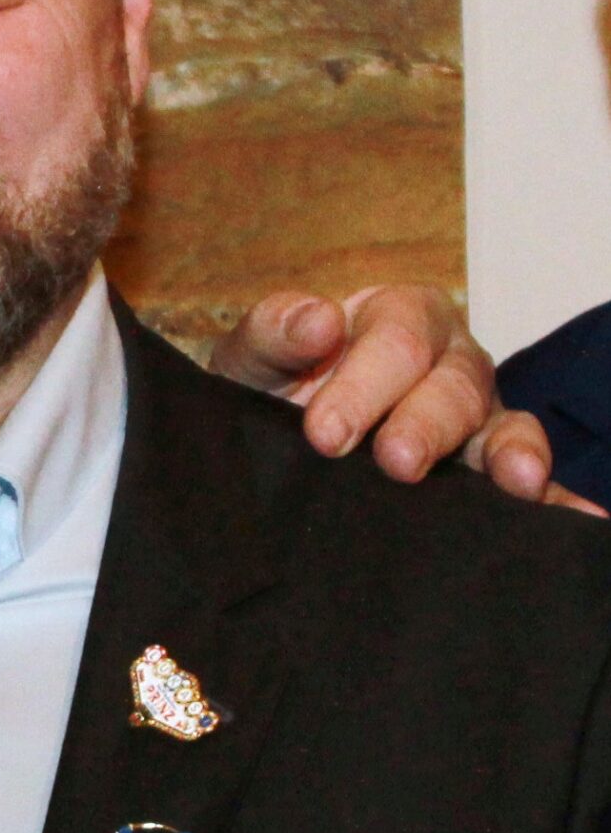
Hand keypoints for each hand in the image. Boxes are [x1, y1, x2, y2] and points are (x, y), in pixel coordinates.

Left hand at [209, 285, 605, 514]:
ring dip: (509, 454)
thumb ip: (274, 332)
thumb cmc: (271, 386)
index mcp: (397, 316)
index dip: (363, 385)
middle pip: (453, 385)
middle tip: (395, 462)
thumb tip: (316, 320)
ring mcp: (479, 416)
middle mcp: (450, 360)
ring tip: (513, 481)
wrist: (271, 441)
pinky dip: (557, 498)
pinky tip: (579, 516)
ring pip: (503, 427)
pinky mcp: (492, 468)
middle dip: (424, 425)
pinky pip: (534, 480)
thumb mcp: (254, 356)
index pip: (395, 340)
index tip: (326, 434)